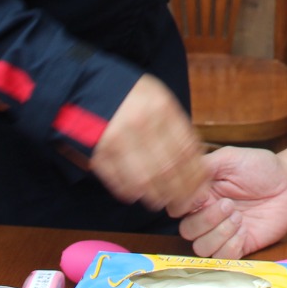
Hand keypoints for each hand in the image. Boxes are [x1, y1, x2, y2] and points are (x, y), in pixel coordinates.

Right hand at [89, 74, 205, 214]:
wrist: (85, 85)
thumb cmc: (128, 94)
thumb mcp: (158, 97)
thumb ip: (175, 124)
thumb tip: (195, 156)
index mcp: (160, 107)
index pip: (186, 149)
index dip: (195, 174)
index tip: (201, 187)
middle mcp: (140, 124)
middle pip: (167, 168)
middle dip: (180, 192)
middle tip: (185, 202)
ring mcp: (116, 139)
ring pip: (144, 179)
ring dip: (156, 196)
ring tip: (162, 201)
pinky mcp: (97, 151)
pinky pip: (117, 179)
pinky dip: (129, 191)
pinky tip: (137, 194)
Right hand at [177, 147, 286, 257]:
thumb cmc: (261, 168)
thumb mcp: (230, 158)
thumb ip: (205, 166)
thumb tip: (184, 180)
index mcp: (201, 194)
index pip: (177, 207)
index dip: (184, 205)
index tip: (202, 195)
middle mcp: (208, 215)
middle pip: (187, 231)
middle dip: (206, 220)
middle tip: (229, 205)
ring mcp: (223, 233)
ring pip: (201, 248)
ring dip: (219, 234)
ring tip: (239, 217)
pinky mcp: (240, 246)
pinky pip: (223, 258)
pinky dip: (231, 246)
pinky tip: (244, 231)